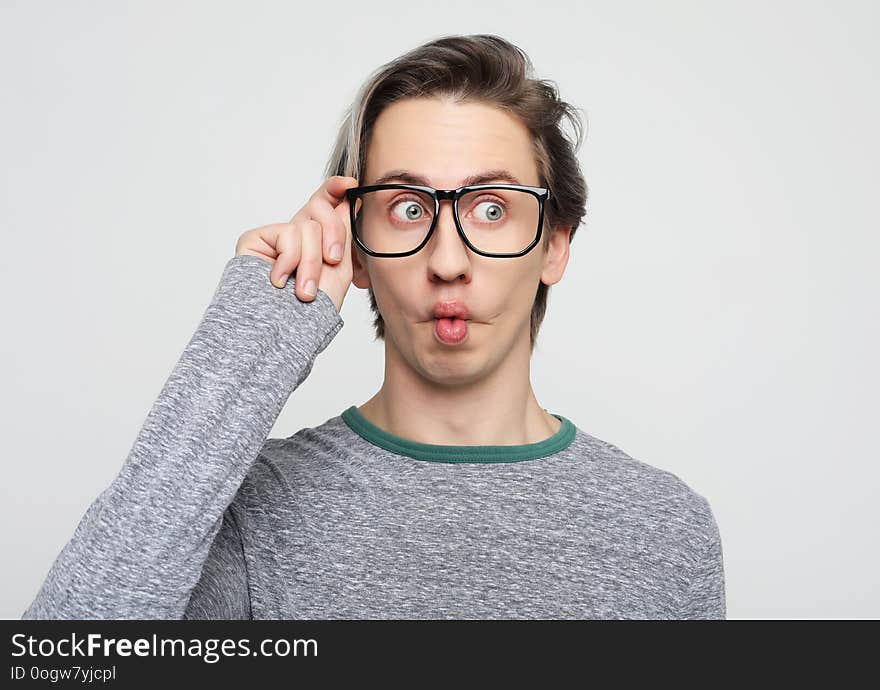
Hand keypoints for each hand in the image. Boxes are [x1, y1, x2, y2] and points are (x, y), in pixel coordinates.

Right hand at [234, 175, 358, 313]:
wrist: (287, 330)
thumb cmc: (313, 309)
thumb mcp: (340, 268)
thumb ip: (344, 233)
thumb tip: (351, 201)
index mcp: (317, 239)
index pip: (325, 204)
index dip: (336, 189)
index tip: (350, 185)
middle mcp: (295, 233)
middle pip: (320, 208)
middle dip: (333, 236)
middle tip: (333, 261)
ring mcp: (275, 236)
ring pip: (306, 226)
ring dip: (311, 262)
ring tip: (305, 290)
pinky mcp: (255, 239)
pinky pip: (286, 234)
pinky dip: (290, 261)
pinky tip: (281, 281)